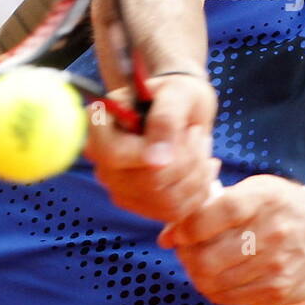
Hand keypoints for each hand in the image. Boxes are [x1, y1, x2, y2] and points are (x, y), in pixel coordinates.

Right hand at [84, 73, 219, 223]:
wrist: (186, 109)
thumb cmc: (177, 94)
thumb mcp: (176, 93)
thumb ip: (165, 119)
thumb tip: (158, 159)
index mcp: (99, 130)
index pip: (115, 155)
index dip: (149, 153)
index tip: (187, 133)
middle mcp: (104, 165)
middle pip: (147, 183)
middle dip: (186, 158)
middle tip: (197, 132)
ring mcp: (122, 190)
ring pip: (165, 200)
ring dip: (197, 172)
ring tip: (201, 146)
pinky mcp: (143, 207)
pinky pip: (176, 211)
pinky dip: (200, 188)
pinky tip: (205, 165)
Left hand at [156, 174, 304, 304]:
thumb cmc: (278, 208)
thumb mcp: (255, 190)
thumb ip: (211, 206)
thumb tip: (167, 236)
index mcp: (266, 199)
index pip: (218, 214)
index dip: (188, 227)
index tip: (177, 232)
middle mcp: (275, 234)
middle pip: (208, 257)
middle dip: (186, 256)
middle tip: (184, 250)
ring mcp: (278, 268)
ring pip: (213, 282)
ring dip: (196, 274)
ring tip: (199, 262)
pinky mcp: (278, 293)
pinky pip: (228, 298)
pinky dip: (214, 288)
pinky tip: (218, 275)